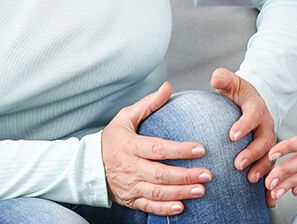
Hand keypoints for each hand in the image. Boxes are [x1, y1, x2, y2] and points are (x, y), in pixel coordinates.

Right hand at [102, 82, 213, 215]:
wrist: (88, 167)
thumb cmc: (111, 139)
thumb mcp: (125, 118)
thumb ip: (148, 104)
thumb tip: (167, 87)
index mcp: (130, 146)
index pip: (157, 148)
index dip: (179, 150)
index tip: (200, 149)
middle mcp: (130, 167)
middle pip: (160, 174)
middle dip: (185, 175)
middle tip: (207, 174)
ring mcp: (130, 186)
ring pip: (157, 192)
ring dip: (180, 192)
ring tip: (201, 190)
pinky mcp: (130, 199)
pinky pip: (148, 207)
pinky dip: (164, 209)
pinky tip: (181, 207)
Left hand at [210, 68, 277, 204]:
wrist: (252, 104)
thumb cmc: (238, 94)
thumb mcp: (231, 83)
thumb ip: (223, 79)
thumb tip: (215, 77)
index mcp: (257, 108)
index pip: (252, 115)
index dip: (244, 125)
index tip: (231, 135)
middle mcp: (267, 126)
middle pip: (264, 141)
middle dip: (253, 153)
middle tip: (238, 164)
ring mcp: (270, 142)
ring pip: (271, 158)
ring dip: (263, 170)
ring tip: (251, 181)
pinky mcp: (269, 155)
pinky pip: (273, 171)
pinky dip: (271, 185)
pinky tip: (268, 200)